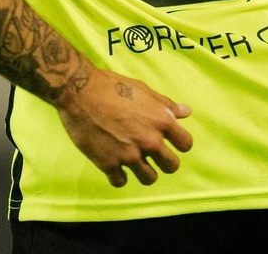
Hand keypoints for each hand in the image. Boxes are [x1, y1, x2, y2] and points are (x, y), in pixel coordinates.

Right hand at [56, 63, 193, 186]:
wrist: (80, 91)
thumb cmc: (113, 86)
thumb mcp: (143, 90)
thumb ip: (165, 104)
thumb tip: (186, 112)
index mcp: (161, 121)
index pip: (185, 144)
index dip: (180, 144)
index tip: (171, 143)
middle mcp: (149, 140)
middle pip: (171, 166)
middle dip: (165, 162)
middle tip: (154, 156)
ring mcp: (129, 154)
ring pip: (149, 178)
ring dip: (144, 172)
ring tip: (135, 163)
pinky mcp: (108, 164)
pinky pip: (121, 181)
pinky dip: (118, 176)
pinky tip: (114, 165)